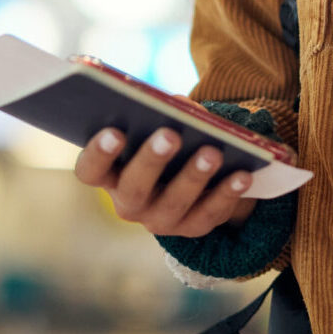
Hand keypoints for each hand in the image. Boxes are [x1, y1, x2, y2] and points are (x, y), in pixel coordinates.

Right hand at [73, 126, 258, 237]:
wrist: (192, 180)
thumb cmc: (166, 142)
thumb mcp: (158, 126)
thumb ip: (162, 114)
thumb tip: (177, 105)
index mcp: (110, 175)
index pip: (90, 171)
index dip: (98, 153)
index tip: (115, 131)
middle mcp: (129, 203)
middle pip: (134, 188)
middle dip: (152, 160)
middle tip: (170, 135)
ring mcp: (161, 220)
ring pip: (173, 204)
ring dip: (193, 177)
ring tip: (212, 152)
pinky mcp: (193, 228)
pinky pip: (210, 214)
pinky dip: (227, 193)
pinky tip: (242, 174)